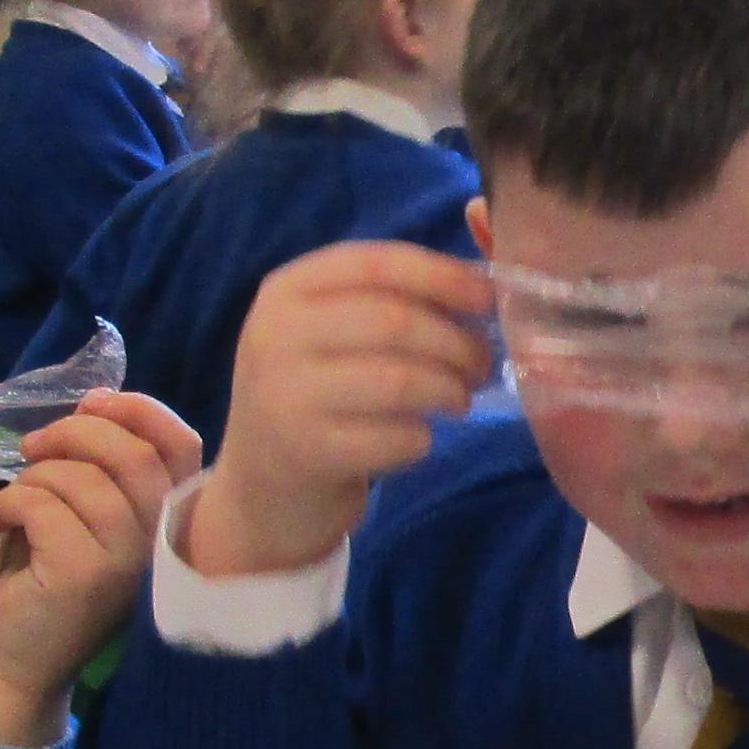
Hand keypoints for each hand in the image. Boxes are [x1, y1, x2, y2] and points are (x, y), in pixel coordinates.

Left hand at [0, 390, 196, 745]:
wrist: (15, 665)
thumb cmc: (45, 583)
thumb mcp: (83, 514)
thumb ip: (100, 465)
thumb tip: (97, 401)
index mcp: (167, 525)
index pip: (183, 445)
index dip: (139, 410)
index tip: (91, 404)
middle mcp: (160, 546)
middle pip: (133, 453)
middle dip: (75, 432)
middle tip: (32, 447)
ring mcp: (127, 563)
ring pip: (83, 478)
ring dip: (34, 475)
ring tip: (13, 503)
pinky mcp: (83, 576)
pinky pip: (43, 505)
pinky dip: (7, 502)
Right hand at [194, 244, 494, 574]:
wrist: (262, 485)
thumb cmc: (315, 394)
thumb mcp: (325, 333)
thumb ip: (386, 300)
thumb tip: (478, 289)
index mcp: (286, 292)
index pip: (375, 264)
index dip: (441, 277)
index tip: (485, 298)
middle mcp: (276, 337)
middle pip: (394, 322)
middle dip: (455, 342)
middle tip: (480, 364)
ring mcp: (287, 397)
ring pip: (400, 380)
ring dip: (448, 389)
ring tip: (458, 399)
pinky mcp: (310, 454)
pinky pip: (397, 437)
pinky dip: (423, 437)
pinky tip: (417, 437)